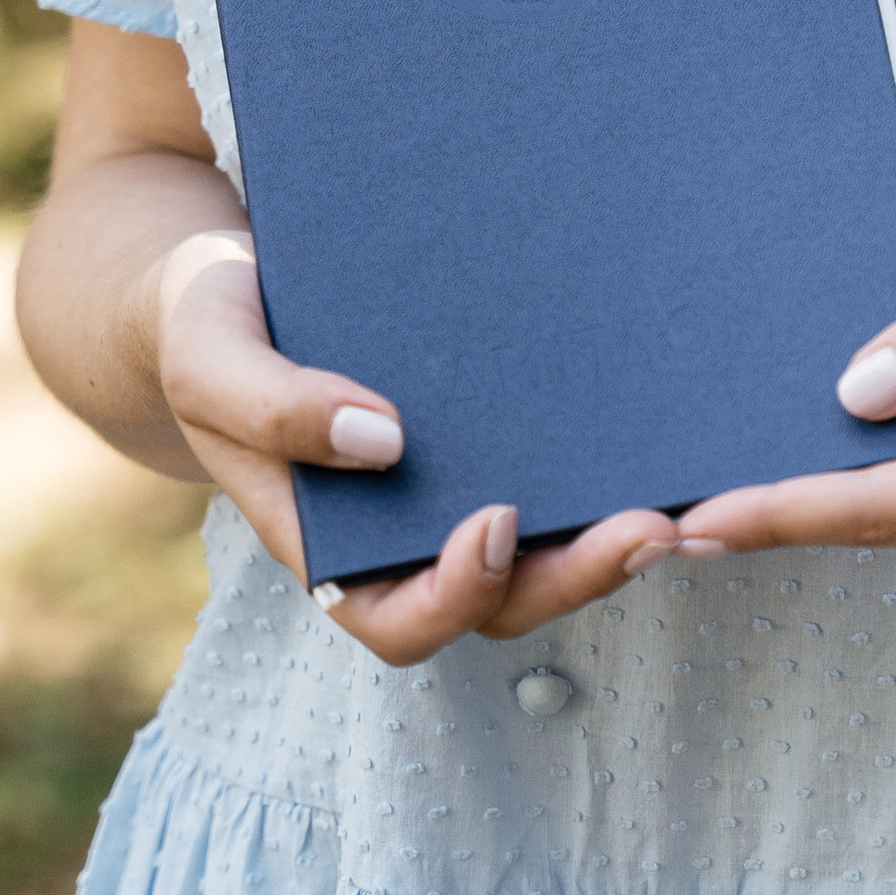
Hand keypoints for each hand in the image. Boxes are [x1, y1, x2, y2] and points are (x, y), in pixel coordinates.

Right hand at [151, 234, 700, 665]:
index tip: (498, 522)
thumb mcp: (210, 359)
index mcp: (329, 550)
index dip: (458, 593)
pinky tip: (673, 441)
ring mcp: (452, 495)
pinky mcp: (494, 440)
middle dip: (578, 576)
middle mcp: (401, 540)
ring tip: (691, 503)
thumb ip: (273, 408)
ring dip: (616, 542)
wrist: (225, 274)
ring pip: (546, 554)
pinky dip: (612, 473)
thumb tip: (383, 446)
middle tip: (653, 529)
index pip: (402, 620)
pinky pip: (557, 476)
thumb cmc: (205, 325)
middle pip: (502, 601)